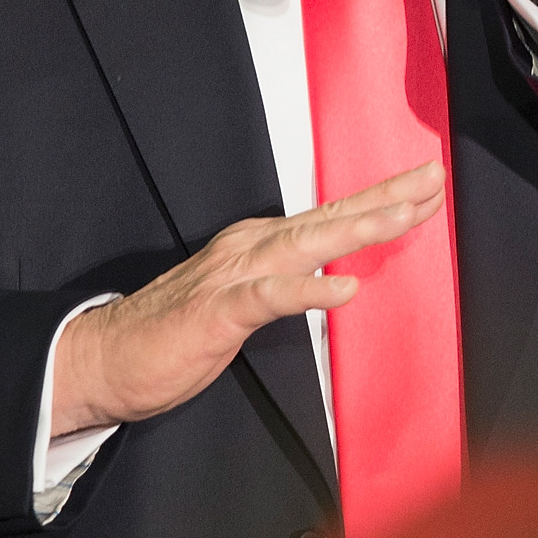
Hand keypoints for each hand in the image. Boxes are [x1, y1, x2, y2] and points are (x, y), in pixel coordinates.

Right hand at [50, 162, 444, 434]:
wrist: (104, 359)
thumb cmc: (174, 333)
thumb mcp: (245, 301)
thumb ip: (288, 284)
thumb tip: (336, 276)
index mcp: (258, 245)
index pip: (331, 216)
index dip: (380, 199)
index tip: (427, 185)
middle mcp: (250, 248)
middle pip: (329, 217)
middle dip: (386, 197)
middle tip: (433, 179)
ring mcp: (232, 276)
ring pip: (306, 244)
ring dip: (358, 228)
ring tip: (405, 216)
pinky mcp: (215, 313)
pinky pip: (268, 298)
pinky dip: (307, 290)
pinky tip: (343, 286)